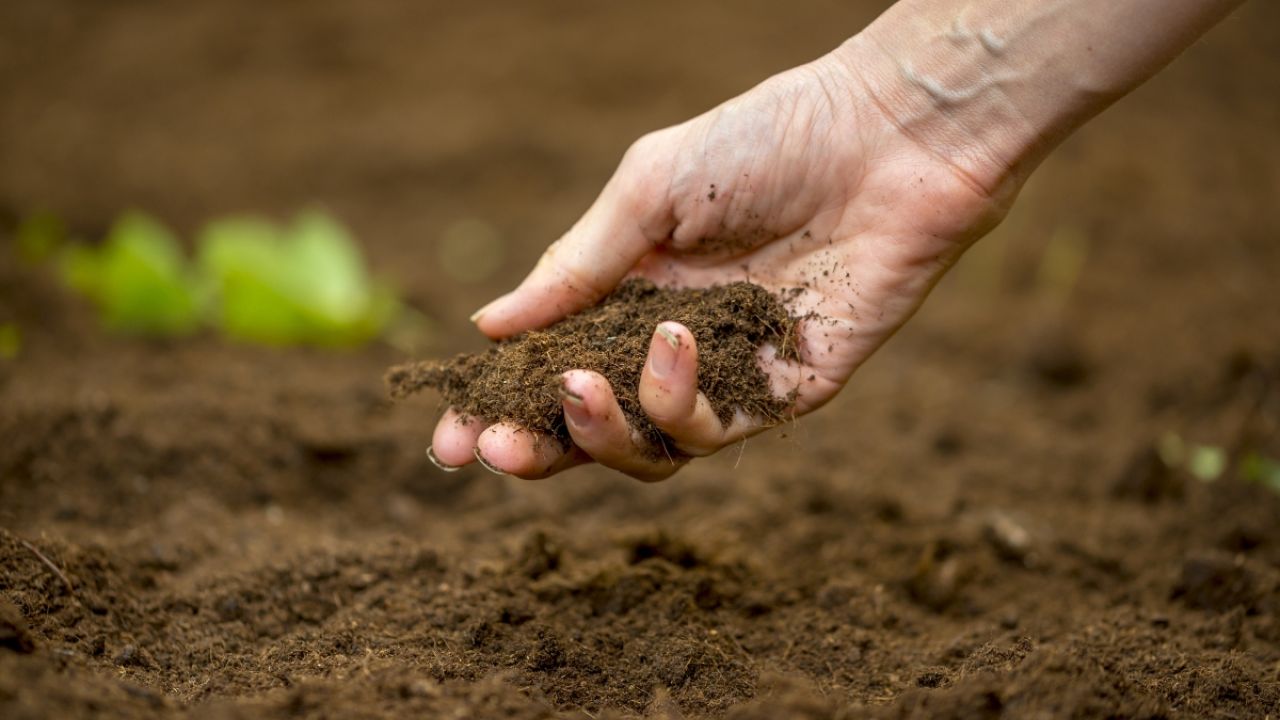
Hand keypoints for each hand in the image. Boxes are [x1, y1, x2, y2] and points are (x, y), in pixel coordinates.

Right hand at [429, 48, 1011, 480]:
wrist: (885, 139)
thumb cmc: (766, 142)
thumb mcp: (648, 192)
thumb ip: (573, 266)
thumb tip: (487, 327)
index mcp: (627, 294)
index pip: (549, 367)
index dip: (499, 406)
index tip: (448, 435)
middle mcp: (670, 345)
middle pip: (590, 429)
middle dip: (537, 449)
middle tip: (495, 450)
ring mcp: (727, 375)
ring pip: (646, 450)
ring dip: (601, 431)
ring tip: (582, 381)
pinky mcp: (783, 393)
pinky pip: (714, 432)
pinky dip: (677, 400)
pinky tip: (673, 341)